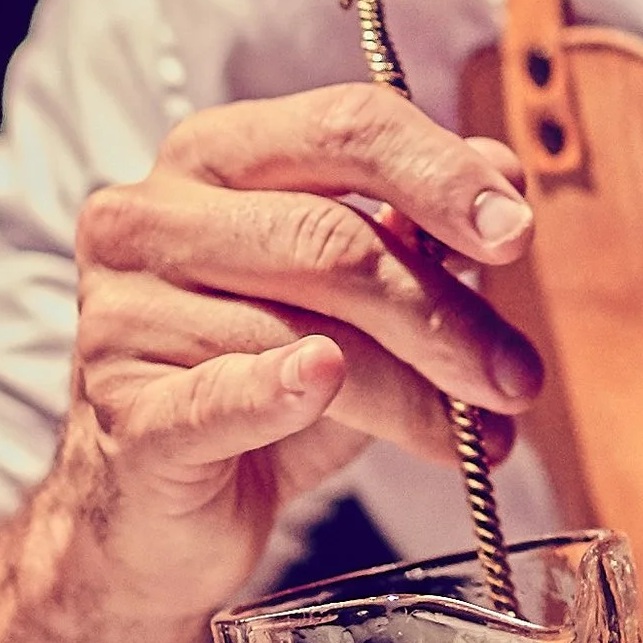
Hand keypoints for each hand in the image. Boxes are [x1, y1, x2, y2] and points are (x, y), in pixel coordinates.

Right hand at [66, 82, 543, 608]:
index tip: (517, 232)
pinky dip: (282, 392)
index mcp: (212, 156)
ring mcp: (124, 315)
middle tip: (517, 375)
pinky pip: (221, 395)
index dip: (441, 173)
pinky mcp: (125, 414)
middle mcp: (152, 217)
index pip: (341, 128)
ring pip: (304, 330)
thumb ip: (415, 230)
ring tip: (479, 436)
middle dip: (445, 311)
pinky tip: (324, 386)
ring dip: (415, 393)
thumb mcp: (347, 298)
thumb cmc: (259, 383)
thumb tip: (505, 174)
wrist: (155, 514)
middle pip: (331, 237)